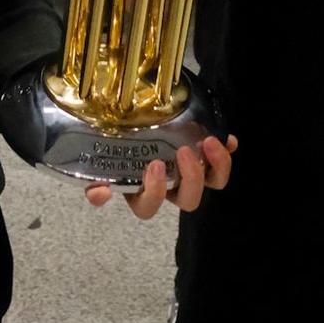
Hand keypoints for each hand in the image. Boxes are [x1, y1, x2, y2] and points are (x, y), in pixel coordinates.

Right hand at [83, 135, 236, 218]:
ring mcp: (191, 174)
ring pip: (211, 184)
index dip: (154, 192)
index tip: (154, 165)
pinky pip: (222, 162)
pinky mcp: (206, 159)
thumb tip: (98, 193)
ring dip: (216, 167)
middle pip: (188, 200)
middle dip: (189, 178)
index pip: (148, 207)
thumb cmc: (115, 144)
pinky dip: (227, 152)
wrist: (131, 116)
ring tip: (210, 142)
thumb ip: (94, 180)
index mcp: (142, 191)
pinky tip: (229, 139)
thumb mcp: (100, 162)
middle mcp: (170, 187)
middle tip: (182, 152)